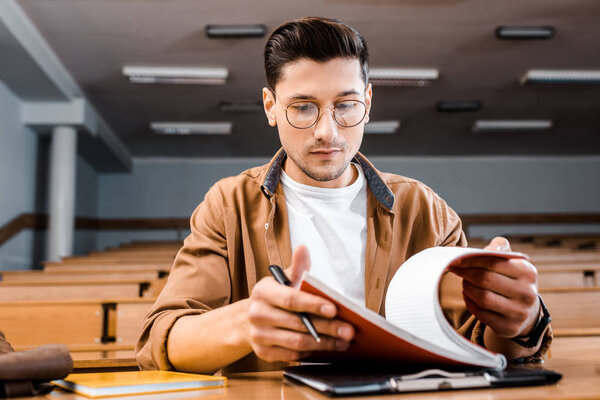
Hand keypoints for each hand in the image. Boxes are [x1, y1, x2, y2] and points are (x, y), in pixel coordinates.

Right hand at [245, 246, 354, 361]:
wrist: (248, 319)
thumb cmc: (274, 296)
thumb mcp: (283, 279)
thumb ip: (297, 267)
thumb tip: (303, 248)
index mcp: (263, 291)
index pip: (291, 299)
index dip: (313, 305)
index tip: (334, 309)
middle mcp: (257, 314)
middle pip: (298, 323)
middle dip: (327, 328)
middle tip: (349, 330)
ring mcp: (259, 335)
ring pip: (297, 343)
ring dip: (324, 343)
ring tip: (343, 341)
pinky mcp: (263, 353)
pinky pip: (292, 355)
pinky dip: (312, 352)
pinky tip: (326, 347)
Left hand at [449, 237, 539, 339]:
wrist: (524, 312)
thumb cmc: (510, 280)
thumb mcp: (510, 262)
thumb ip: (497, 248)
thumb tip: (470, 250)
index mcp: (527, 273)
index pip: (493, 262)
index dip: (470, 259)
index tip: (455, 258)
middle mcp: (527, 293)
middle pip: (485, 279)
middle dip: (465, 273)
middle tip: (455, 269)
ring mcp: (519, 312)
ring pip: (482, 297)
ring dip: (467, 288)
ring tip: (464, 282)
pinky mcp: (508, 327)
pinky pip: (481, 313)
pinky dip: (469, 302)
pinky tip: (468, 296)